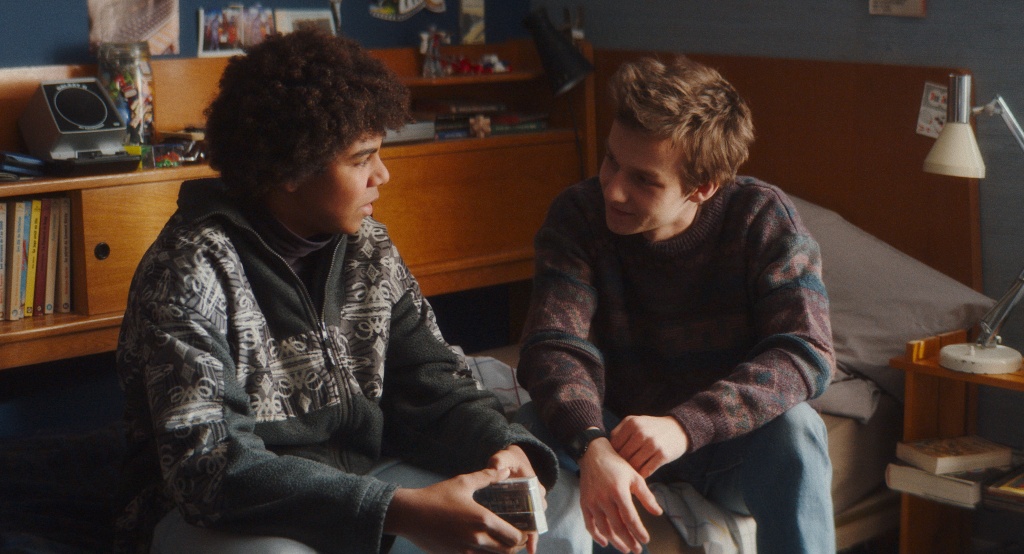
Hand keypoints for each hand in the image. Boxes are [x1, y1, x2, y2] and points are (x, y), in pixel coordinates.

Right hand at [384, 467, 528, 552]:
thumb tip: (505, 471)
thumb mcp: (462, 482)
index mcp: (482, 519)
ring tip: (500, 543)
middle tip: (515, 538)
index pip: (514, 537)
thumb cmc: (436, 496)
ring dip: (500, 553)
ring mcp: (465, 552)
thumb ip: (487, 477)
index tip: (524, 531)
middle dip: (515, 546)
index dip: (523, 536)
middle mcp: (477, 539)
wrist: (409, 514)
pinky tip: (483, 548)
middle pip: (508, 552)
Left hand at [487, 444, 544, 552]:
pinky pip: (528, 527)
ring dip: (529, 538)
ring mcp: (532, 506)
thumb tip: (496, 465)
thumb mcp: (504, 457)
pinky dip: (526, 538)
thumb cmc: (508, 460)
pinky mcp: (525, 512)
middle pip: (537, 518)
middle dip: (532, 532)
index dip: (534, 515)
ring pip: (533, 525)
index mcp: (534, 485)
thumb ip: (500, 461)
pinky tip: (524, 550)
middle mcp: (537, 498)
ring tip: (524, 550)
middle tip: (527, 546)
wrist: (512, 462)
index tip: (531, 527)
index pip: (538, 501)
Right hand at [578, 438, 661, 553]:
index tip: (646, 540)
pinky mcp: (584, 503)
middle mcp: (604, 498)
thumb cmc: (617, 465)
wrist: (593, 454)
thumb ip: (647, 496)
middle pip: (618, 526)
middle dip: (629, 541)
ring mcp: (593, 502)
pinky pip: (589, 524)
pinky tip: (605, 542)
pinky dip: (596, 535)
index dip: (638, 531)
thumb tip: (658, 512)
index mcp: (619, 491)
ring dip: (615, 541)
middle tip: (637, 550)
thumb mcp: (635, 477)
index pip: (630, 518)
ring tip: (625, 548)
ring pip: (604, 528)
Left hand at [610, 415, 687, 477]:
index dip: (613, 455)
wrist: (679, 428)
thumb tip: (607, 450)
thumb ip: (621, 432)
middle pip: (623, 456)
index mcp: (631, 423)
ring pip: (634, 465)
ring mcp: (652, 444)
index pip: (614, 445)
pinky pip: (646, 470)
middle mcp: (641, 432)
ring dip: (631, 472)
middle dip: (621, 465)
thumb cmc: (653, 428)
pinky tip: (641, 474)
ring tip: (630, 475)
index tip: (614, 462)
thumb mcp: (636, 422)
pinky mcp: (662, 455)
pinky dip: (642, 475)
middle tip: (620, 472)